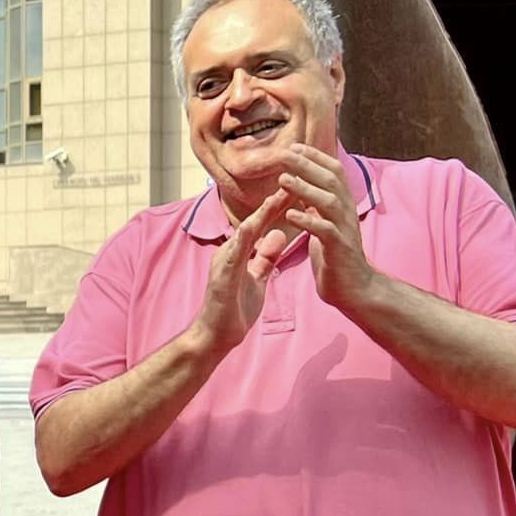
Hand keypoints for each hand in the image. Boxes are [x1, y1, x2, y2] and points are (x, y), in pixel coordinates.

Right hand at [186, 188, 291, 358]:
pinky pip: (234, 256)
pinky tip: (252, 226)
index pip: (262, 224)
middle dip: (274, 201)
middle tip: (293, 179)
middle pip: (254, 221)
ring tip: (277, 196)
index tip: (299, 187)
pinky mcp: (221, 278)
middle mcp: (230, 252)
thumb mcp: (258, 278)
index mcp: (239, 252)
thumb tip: (279, 235)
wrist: (216, 336)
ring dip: (260, 215)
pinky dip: (243, 240)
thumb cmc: (234, 309)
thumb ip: (266, 257)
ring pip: (244, 233)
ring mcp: (224, 264)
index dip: (279, 206)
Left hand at [278, 144, 376, 310]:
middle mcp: (346, 213)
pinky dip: (308, 221)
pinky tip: (290, 214)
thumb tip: (303, 188)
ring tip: (283, 179)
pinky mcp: (339, 249)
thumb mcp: (324, 225)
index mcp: (342, 206)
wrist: (354, 289)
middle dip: (307, 165)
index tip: (293, 147)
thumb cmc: (335, 257)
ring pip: (328, 201)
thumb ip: (316, 207)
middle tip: (284, 154)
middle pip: (330, 180)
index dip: (315, 158)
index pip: (333, 172)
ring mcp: (344, 230)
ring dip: (305, 188)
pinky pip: (324, 231)